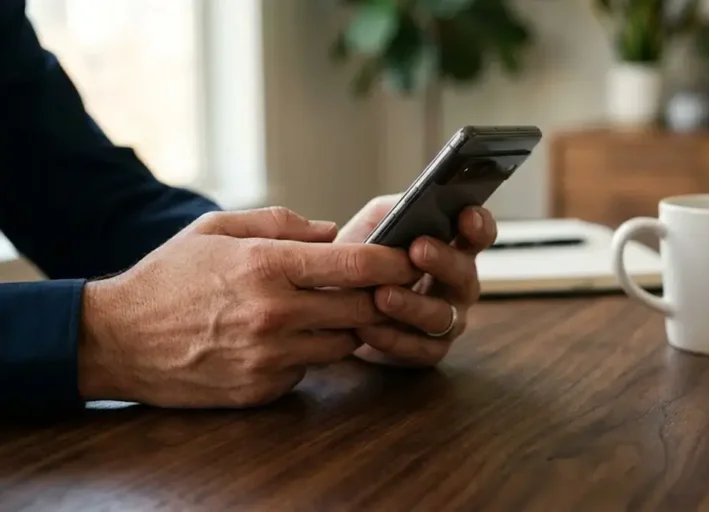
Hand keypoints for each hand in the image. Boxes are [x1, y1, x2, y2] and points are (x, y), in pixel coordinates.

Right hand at [78, 207, 417, 407]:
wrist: (119, 339)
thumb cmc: (169, 277)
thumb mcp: (217, 229)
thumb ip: (281, 224)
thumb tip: (332, 231)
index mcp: (267, 266)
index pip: (357, 265)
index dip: (394, 261)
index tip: (410, 256)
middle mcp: (275, 314)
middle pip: (363, 309)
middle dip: (380, 296)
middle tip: (379, 285)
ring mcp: (270, 357)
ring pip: (344, 345)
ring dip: (347, 327)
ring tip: (326, 309)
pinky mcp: (262, 388)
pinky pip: (309, 369)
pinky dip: (310, 353)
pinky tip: (288, 337)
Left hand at [336, 196, 496, 366]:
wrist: (335, 303)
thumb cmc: (363, 259)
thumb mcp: (375, 224)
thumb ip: (393, 210)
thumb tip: (410, 202)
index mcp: (452, 249)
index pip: (478, 235)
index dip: (479, 225)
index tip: (467, 215)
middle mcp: (457, 286)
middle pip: (464, 274)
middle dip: (443, 261)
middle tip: (418, 250)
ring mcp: (446, 320)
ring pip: (440, 316)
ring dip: (411, 305)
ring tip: (382, 295)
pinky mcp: (427, 351)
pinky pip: (416, 348)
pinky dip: (390, 338)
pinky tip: (368, 328)